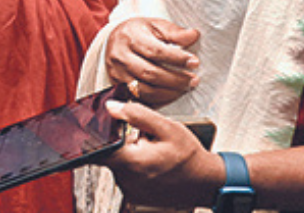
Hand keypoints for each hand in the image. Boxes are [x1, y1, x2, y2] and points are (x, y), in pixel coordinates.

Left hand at [100, 100, 223, 207]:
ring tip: (150, 151)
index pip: (98, 148)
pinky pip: (125, 174)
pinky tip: (151, 162)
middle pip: (109, 153)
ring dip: (128, 154)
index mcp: (132, 162)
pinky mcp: (134, 195)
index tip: (112, 128)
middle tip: (143, 138)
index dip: (100, 135)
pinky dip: (134, 166)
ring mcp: (130, 190)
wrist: (206, 182)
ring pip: (117, 163)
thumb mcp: (167, 127)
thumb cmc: (190, 157)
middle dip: (122, 142)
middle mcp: (127, 180)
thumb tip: (111, 107)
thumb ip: (136, 114)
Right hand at [105, 17, 199, 106]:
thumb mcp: (155, 25)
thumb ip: (174, 32)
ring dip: (168, 92)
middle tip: (193, 80)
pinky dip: (156, 100)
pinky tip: (169, 95)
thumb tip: (194, 35)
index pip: (156, 51)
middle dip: (175, 79)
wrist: (115, 39)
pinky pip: (138, 98)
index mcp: (130, 37)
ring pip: (144, 90)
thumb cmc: (138, 32)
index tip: (194, 62)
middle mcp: (120, 56)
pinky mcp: (116, 85)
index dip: (177, 59)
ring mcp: (117, 72)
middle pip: (150, 73)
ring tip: (184, 88)